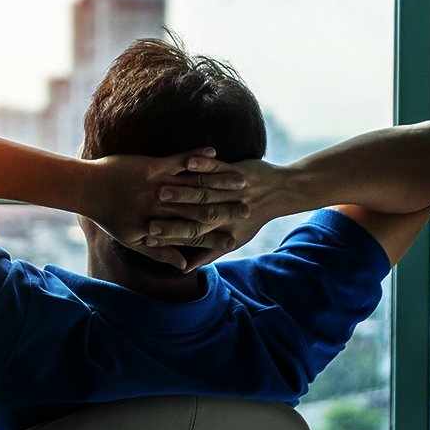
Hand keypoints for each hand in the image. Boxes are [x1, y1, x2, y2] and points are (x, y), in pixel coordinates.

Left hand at [80, 147, 251, 268]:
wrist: (87, 189)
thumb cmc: (110, 216)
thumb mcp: (134, 241)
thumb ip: (160, 254)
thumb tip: (183, 267)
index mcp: (159, 228)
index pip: (193, 236)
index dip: (216, 237)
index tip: (236, 239)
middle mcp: (161, 209)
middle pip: (199, 211)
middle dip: (226, 210)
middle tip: (249, 208)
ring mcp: (157, 187)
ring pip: (193, 186)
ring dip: (218, 182)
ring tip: (241, 181)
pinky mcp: (151, 167)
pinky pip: (178, 161)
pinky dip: (196, 157)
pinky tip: (213, 152)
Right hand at [144, 158, 295, 268]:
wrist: (280, 192)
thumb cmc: (251, 218)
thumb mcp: (233, 239)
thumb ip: (206, 253)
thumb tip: (183, 268)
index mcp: (223, 229)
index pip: (193, 236)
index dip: (170, 237)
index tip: (149, 237)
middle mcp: (227, 212)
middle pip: (195, 216)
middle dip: (171, 217)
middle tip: (148, 219)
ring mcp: (232, 190)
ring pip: (203, 191)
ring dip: (182, 191)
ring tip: (159, 190)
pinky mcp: (237, 171)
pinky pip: (217, 166)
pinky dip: (203, 163)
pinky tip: (188, 161)